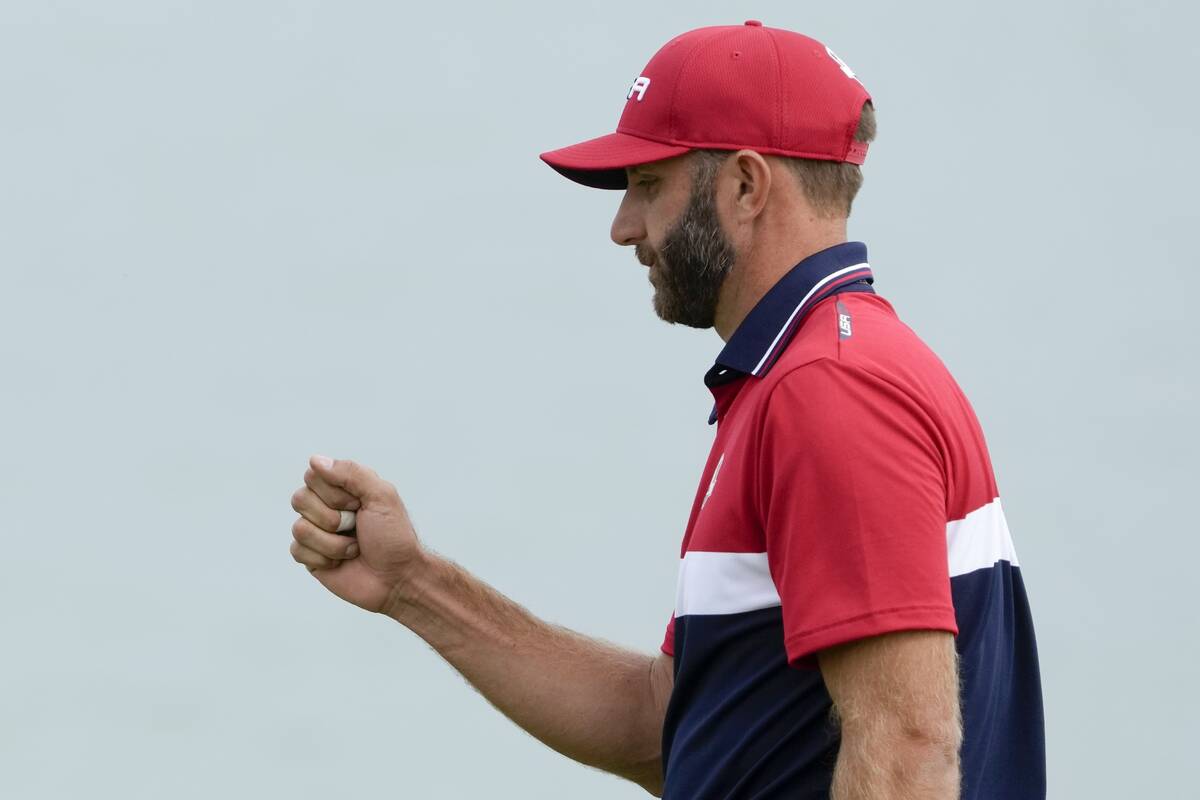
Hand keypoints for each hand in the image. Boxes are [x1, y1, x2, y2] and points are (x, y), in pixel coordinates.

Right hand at [289, 455, 422, 612]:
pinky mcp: (309, 556)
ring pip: (299, 528)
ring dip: (333, 543)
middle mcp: (324, 506)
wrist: (397, 578)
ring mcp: (315, 531)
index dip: (335, 493)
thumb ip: (352, 473)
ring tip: (353, 548)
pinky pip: (297, 550)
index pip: (313, 475)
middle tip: (356, 527)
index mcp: (342, 487)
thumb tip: (315, 460)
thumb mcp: (382, 496)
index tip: (358, 505)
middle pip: (300, 499)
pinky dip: (324, 558)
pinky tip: (341, 562)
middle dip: (334, 519)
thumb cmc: (394, 536)